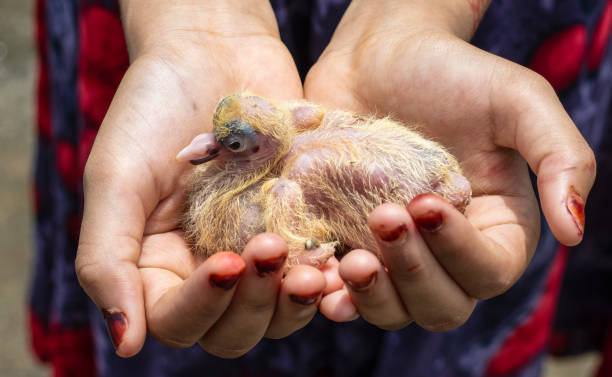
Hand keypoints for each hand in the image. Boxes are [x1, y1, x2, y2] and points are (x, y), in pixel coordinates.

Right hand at [76, 1, 324, 357]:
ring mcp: (255, 250)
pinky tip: (336, 259)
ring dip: (293, 301)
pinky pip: (314, 272)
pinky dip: (327, 277)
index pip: (174, 320)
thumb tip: (124, 342)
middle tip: (268, 250)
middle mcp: (207, 268)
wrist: (212, 52)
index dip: (200, 306)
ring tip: (310, 269)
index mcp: (157, 265)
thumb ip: (107, 259)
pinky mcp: (296, 227)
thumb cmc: (153, 110)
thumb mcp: (116, 180)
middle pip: (233, 330)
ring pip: (278, 313)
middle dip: (254, 303)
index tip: (224, 263)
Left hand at [306, 0, 595, 329]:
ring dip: (373, 296)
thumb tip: (575, 233)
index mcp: (496, 225)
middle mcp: (447, 250)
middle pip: (442, 306)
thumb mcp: (518, 101)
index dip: (459, 251)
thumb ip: (562, 158)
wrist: (377, 56)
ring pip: (394, 309)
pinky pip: (343, 290)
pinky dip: (332, 295)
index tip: (425, 202)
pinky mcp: (349, 242)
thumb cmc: (451, 73)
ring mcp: (396, 251)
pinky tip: (316, 278)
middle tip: (383, 216)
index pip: (489, 271)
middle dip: (413, 273)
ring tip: (352, 260)